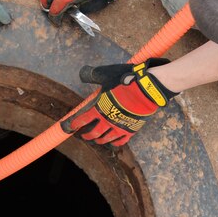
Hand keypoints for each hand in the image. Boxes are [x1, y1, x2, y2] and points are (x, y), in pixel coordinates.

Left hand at [62, 58, 176, 145]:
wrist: (147, 89)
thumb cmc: (125, 81)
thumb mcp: (105, 74)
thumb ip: (92, 75)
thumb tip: (82, 74)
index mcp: (99, 108)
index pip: (83, 119)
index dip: (75, 124)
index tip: (71, 127)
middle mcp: (107, 120)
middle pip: (94, 133)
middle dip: (87, 135)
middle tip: (83, 136)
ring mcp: (120, 127)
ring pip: (106, 138)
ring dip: (100, 140)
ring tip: (97, 140)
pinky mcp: (131, 129)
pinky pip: (121, 140)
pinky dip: (115, 142)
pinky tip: (113, 142)